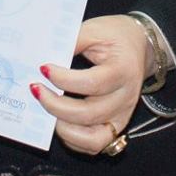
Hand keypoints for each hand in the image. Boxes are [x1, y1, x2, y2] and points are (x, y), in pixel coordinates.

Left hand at [34, 15, 146, 156]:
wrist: (139, 46)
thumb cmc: (115, 36)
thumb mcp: (95, 29)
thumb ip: (72, 42)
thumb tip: (43, 60)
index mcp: (123, 70)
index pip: (92, 83)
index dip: (63, 79)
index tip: (43, 68)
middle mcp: (126, 98)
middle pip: (89, 114)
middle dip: (55, 105)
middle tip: (36, 90)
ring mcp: (122, 116)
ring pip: (93, 139)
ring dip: (63, 128)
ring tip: (46, 110)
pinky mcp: (116, 127)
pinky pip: (94, 145)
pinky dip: (73, 139)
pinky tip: (59, 120)